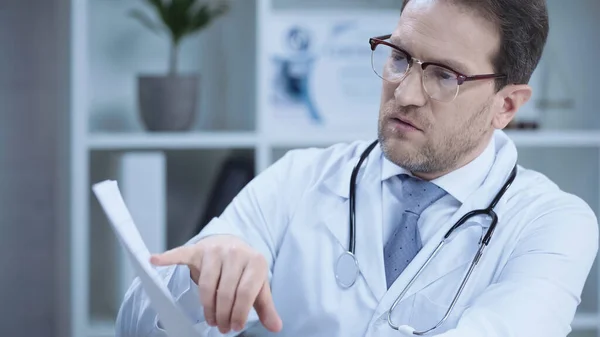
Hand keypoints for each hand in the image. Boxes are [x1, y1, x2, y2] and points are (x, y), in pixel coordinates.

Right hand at [150, 235, 282, 333]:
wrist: (234, 244)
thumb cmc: (246, 271)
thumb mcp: (259, 286)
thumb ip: (266, 307)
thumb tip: (276, 327)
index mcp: (256, 262)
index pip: (245, 294)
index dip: (238, 314)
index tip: (234, 327)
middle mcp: (236, 253)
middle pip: (225, 292)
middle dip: (222, 315)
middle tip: (220, 327)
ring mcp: (215, 250)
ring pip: (207, 285)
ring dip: (207, 307)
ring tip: (210, 319)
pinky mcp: (198, 250)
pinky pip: (181, 254)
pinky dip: (167, 258)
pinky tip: (154, 260)